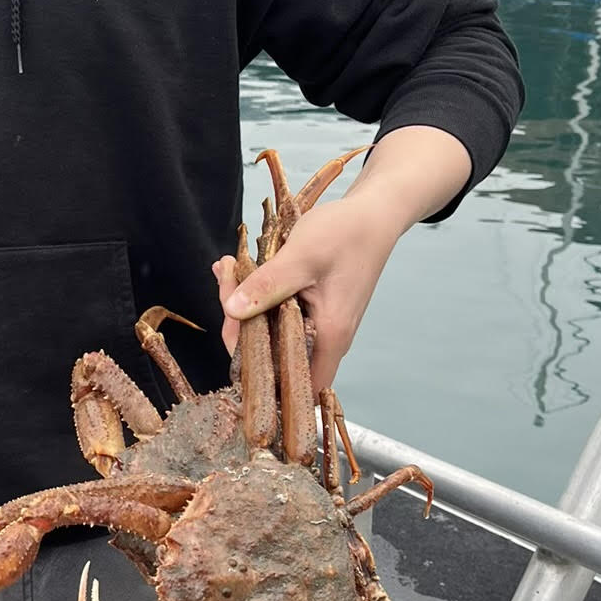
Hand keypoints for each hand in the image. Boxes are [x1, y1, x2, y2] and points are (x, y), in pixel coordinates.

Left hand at [211, 126, 471, 396]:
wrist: (373, 214)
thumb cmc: (346, 234)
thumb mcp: (302, 256)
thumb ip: (268, 285)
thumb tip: (231, 312)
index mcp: (329, 337)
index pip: (293, 386)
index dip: (260, 378)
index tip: (232, 336)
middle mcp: (326, 339)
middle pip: (273, 355)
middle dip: (241, 326)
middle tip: (227, 283)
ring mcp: (318, 324)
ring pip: (271, 331)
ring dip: (244, 305)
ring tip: (229, 268)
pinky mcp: (311, 309)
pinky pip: (276, 312)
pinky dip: (256, 293)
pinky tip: (238, 268)